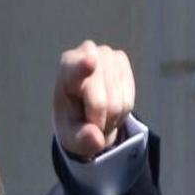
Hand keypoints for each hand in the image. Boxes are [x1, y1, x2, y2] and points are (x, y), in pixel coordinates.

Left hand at [53, 40, 134, 159]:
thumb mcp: (72, 137)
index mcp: (65, 71)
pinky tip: (110, 106)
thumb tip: (95, 138)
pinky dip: (122, 111)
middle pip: (101, 102)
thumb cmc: (73, 121)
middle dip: (98, 121)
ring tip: (98, 114)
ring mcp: (106, 55)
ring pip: (118, 104)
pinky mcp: (121, 59)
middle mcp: (86, 54)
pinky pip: (128, 99)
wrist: (85, 109)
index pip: (75, 71)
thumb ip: (81, 139)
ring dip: (111, 118)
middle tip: (89, 123)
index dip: (83, 68)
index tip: (90, 63)